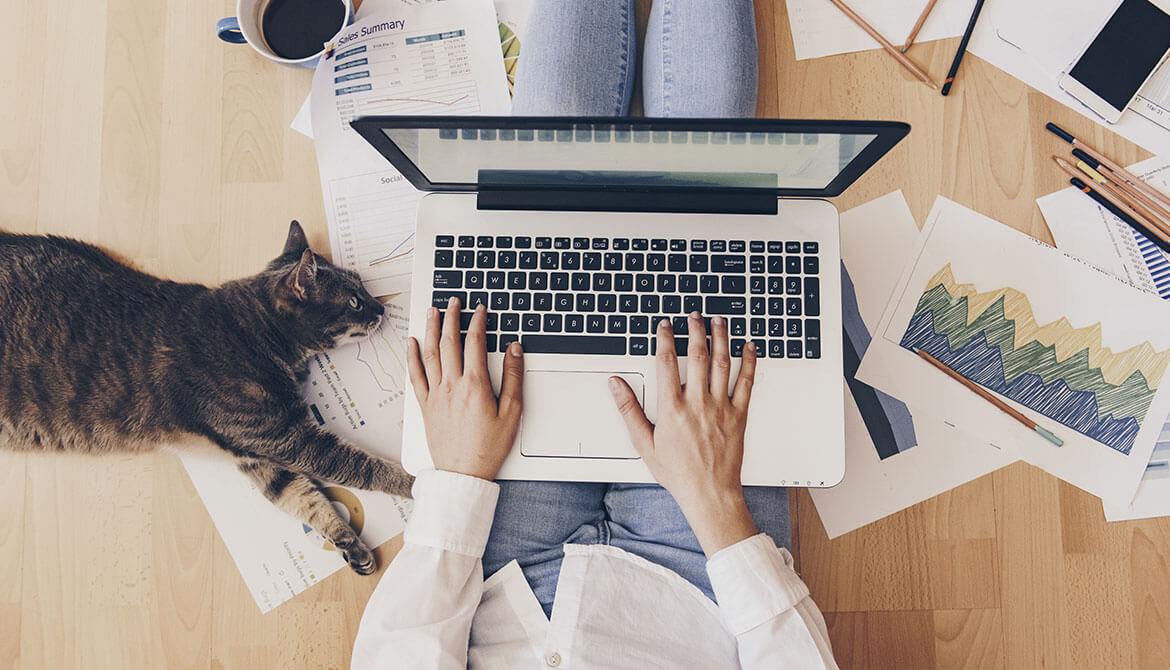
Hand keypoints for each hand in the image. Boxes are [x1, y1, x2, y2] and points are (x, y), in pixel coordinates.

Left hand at [406, 298, 522, 480]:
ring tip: (432, 311)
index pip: (475, 343)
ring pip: (430, 353)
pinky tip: (412, 343)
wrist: (463, 474)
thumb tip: (514, 349)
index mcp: (475, 385)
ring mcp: (435, 395)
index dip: (478, 321)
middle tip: (454, 301)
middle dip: (451, 317)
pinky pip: (415, 375)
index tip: (480, 309)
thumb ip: (514, 377)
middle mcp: (451, 386)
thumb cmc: (489, 448)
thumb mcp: (512, 412)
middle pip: (449, 342)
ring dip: (431, 329)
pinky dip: (412, 356)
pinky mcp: (425, 406)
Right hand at [608, 313, 759, 555]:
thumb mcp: (644, 443)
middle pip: (697, 355)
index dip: (665, 339)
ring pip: (722, 363)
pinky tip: (749, 347)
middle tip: (694, 316)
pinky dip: (749, 362)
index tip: (665, 326)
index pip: (666, 363)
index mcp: (672, 408)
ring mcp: (720, 407)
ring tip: (718, 321)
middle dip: (695, 330)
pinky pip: (747, 383)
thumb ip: (629, 410)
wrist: (709, 493)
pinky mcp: (739, 415)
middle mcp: (697, 403)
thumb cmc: (678, 473)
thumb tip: (616, 385)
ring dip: (720, 338)